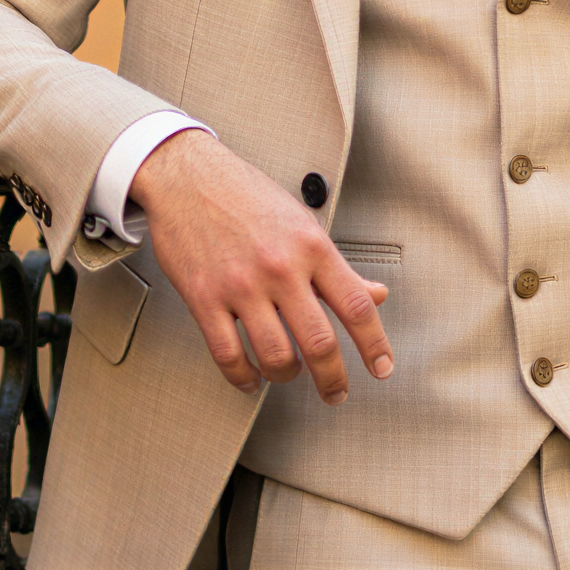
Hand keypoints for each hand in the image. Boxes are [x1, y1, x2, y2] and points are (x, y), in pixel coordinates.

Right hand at [130, 129, 392, 405]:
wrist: (188, 176)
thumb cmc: (247, 196)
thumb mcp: (303, 223)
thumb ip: (339, 265)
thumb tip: (376, 294)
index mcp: (311, 246)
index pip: (356, 305)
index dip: (375, 344)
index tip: (382, 368)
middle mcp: (280, 267)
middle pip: (319, 342)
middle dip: (333, 378)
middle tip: (336, 393)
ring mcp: (241, 285)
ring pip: (275, 356)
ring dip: (287, 376)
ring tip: (289, 374)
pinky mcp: (204, 298)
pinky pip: (228, 355)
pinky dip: (243, 378)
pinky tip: (251, 379)